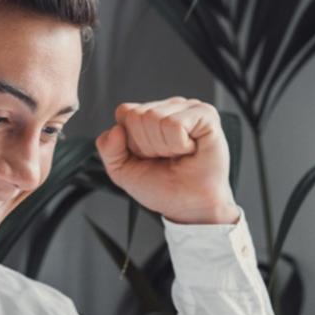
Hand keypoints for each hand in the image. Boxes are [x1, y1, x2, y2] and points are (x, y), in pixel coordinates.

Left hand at [95, 97, 237, 224]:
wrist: (190, 206)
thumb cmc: (165, 187)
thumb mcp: (122, 171)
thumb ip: (108, 149)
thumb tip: (116, 129)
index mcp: (150, 115)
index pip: (125, 112)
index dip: (131, 141)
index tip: (147, 156)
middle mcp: (170, 108)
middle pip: (137, 115)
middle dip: (147, 146)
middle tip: (165, 158)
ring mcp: (188, 109)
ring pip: (154, 118)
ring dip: (164, 147)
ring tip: (178, 155)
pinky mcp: (206, 115)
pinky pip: (175, 124)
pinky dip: (178, 145)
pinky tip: (189, 150)